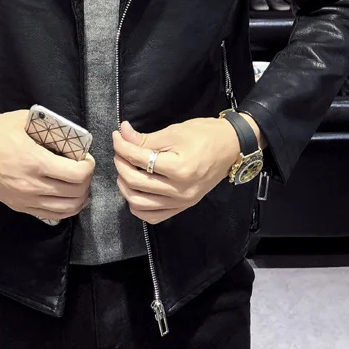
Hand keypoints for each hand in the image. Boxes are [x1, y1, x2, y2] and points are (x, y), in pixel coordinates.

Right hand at [0, 110, 94, 221]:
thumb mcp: (23, 120)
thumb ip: (47, 126)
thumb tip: (68, 132)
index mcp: (35, 161)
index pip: (76, 174)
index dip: (89, 166)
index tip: (86, 158)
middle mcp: (32, 185)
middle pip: (75, 193)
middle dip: (87, 181)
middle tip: (84, 170)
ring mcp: (25, 199)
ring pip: (66, 209)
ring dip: (80, 198)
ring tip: (81, 187)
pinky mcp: (19, 207)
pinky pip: (50, 215)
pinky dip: (65, 210)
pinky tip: (68, 200)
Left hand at [113, 117, 245, 224]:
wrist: (231, 147)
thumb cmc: (205, 135)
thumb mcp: (174, 132)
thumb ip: (145, 139)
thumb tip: (122, 134)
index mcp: (179, 169)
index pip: (139, 159)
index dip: (122, 146)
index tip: (117, 136)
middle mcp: (180, 190)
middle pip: (135, 183)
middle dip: (121, 164)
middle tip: (120, 151)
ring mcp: (181, 202)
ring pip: (139, 203)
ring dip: (125, 186)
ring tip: (125, 170)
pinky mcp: (183, 207)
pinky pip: (153, 216)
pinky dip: (138, 206)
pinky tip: (136, 190)